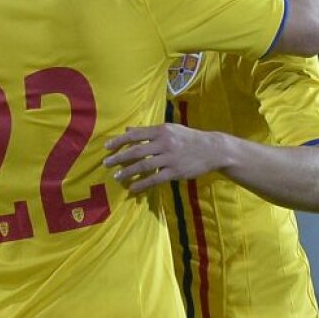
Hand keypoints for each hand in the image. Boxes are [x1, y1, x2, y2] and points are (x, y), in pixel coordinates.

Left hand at [103, 122, 222, 193]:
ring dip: (128, 171)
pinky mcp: (176, 172)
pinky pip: (155, 178)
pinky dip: (142, 184)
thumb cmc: (188, 138)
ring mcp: (170, 158)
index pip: (135, 135)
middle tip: (106, 163)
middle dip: (119, 158)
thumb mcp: (170, 130)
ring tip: (116, 177)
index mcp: (162, 131)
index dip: (119, 141)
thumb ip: (147, 131)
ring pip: (144, 165)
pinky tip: (133, 188)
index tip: (106, 147)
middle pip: (136, 151)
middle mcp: (164, 143)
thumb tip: (127, 130)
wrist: (213, 149)